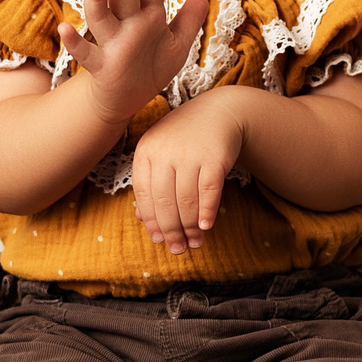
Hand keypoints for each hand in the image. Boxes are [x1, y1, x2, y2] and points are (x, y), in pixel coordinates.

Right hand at [60, 0, 208, 125]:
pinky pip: (85, 53)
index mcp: (147, 15)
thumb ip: (189, 21)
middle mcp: (126, 23)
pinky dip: (74, 42)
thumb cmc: (150, 66)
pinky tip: (64, 29)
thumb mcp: (176, 45)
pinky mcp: (101, 65)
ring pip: (101, 17)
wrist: (128, 98)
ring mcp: (111, 42)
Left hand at [130, 87, 246, 255]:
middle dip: (171, 231)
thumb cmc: (185, 138)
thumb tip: (142, 219)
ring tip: (195, 243)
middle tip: (177, 249)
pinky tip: (205, 226)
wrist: (219, 112)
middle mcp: (165, 152)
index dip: (151, 222)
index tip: (158, 240)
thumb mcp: (162, 154)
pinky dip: (206, 211)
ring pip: (186, 201)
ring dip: (190, 227)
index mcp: (145, 151)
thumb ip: (151, 183)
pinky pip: (209, 191)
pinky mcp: (214, 157)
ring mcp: (190, 154)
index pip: (145, 195)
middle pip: (165, 202)